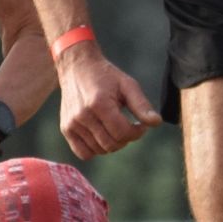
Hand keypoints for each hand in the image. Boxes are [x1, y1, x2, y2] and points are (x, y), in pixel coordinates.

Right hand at [57, 45, 157, 159]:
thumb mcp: (128, 85)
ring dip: (113, 144)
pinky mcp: (66, 129)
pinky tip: (103, 136)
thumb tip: (156, 123)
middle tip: (130, 127)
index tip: (141, 125)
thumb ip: (142, 105)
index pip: (122, 133)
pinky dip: (96, 150)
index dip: (137, 133)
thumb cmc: (106, 76)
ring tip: (116, 128)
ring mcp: (72, 124)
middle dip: (126, 139)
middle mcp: (83, 116)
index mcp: (99, 104)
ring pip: (99, 150)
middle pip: (111, 144)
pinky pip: (83, 153)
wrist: (77, 68)